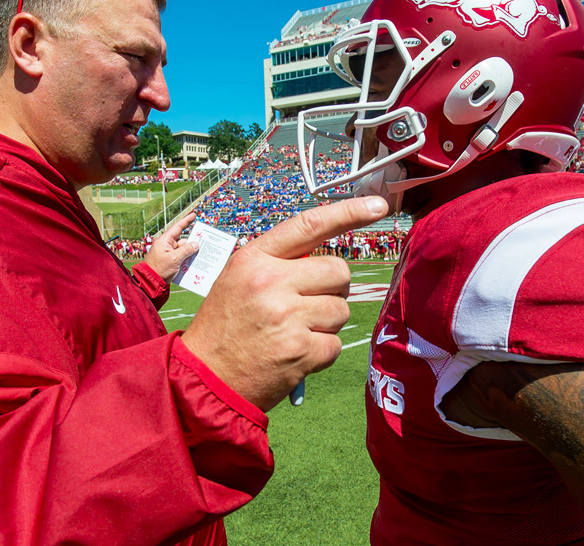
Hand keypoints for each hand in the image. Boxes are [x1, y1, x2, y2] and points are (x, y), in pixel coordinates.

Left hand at [144, 213, 199, 282]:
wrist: (151, 283)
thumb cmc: (159, 269)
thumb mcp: (174, 259)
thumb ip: (186, 250)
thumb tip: (195, 244)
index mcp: (165, 241)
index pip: (177, 228)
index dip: (186, 221)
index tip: (194, 215)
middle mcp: (167, 246)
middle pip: (183, 241)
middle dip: (192, 243)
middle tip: (204, 243)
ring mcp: (168, 254)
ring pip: (183, 250)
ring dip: (190, 254)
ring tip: (201, 256)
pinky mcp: (170, 262)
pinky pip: (181, 258)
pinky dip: (187, 260)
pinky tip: (194, 263)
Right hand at [182, 196, 388, 410]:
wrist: (205, 379)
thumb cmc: (224, 327)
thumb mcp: (237, 279)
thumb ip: (277, 263)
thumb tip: (322, 258)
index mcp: (254, 259)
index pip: (309, 225)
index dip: (348, 212)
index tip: (377, 205)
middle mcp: (271, 283)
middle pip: (338, 271)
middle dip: (333, 289)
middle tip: (308, 305)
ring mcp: (288, 318)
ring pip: (341, 309)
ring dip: (326, 323)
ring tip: (294, 332)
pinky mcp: (301, 351)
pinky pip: (336, 343)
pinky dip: (322, 352)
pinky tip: (296, 354)